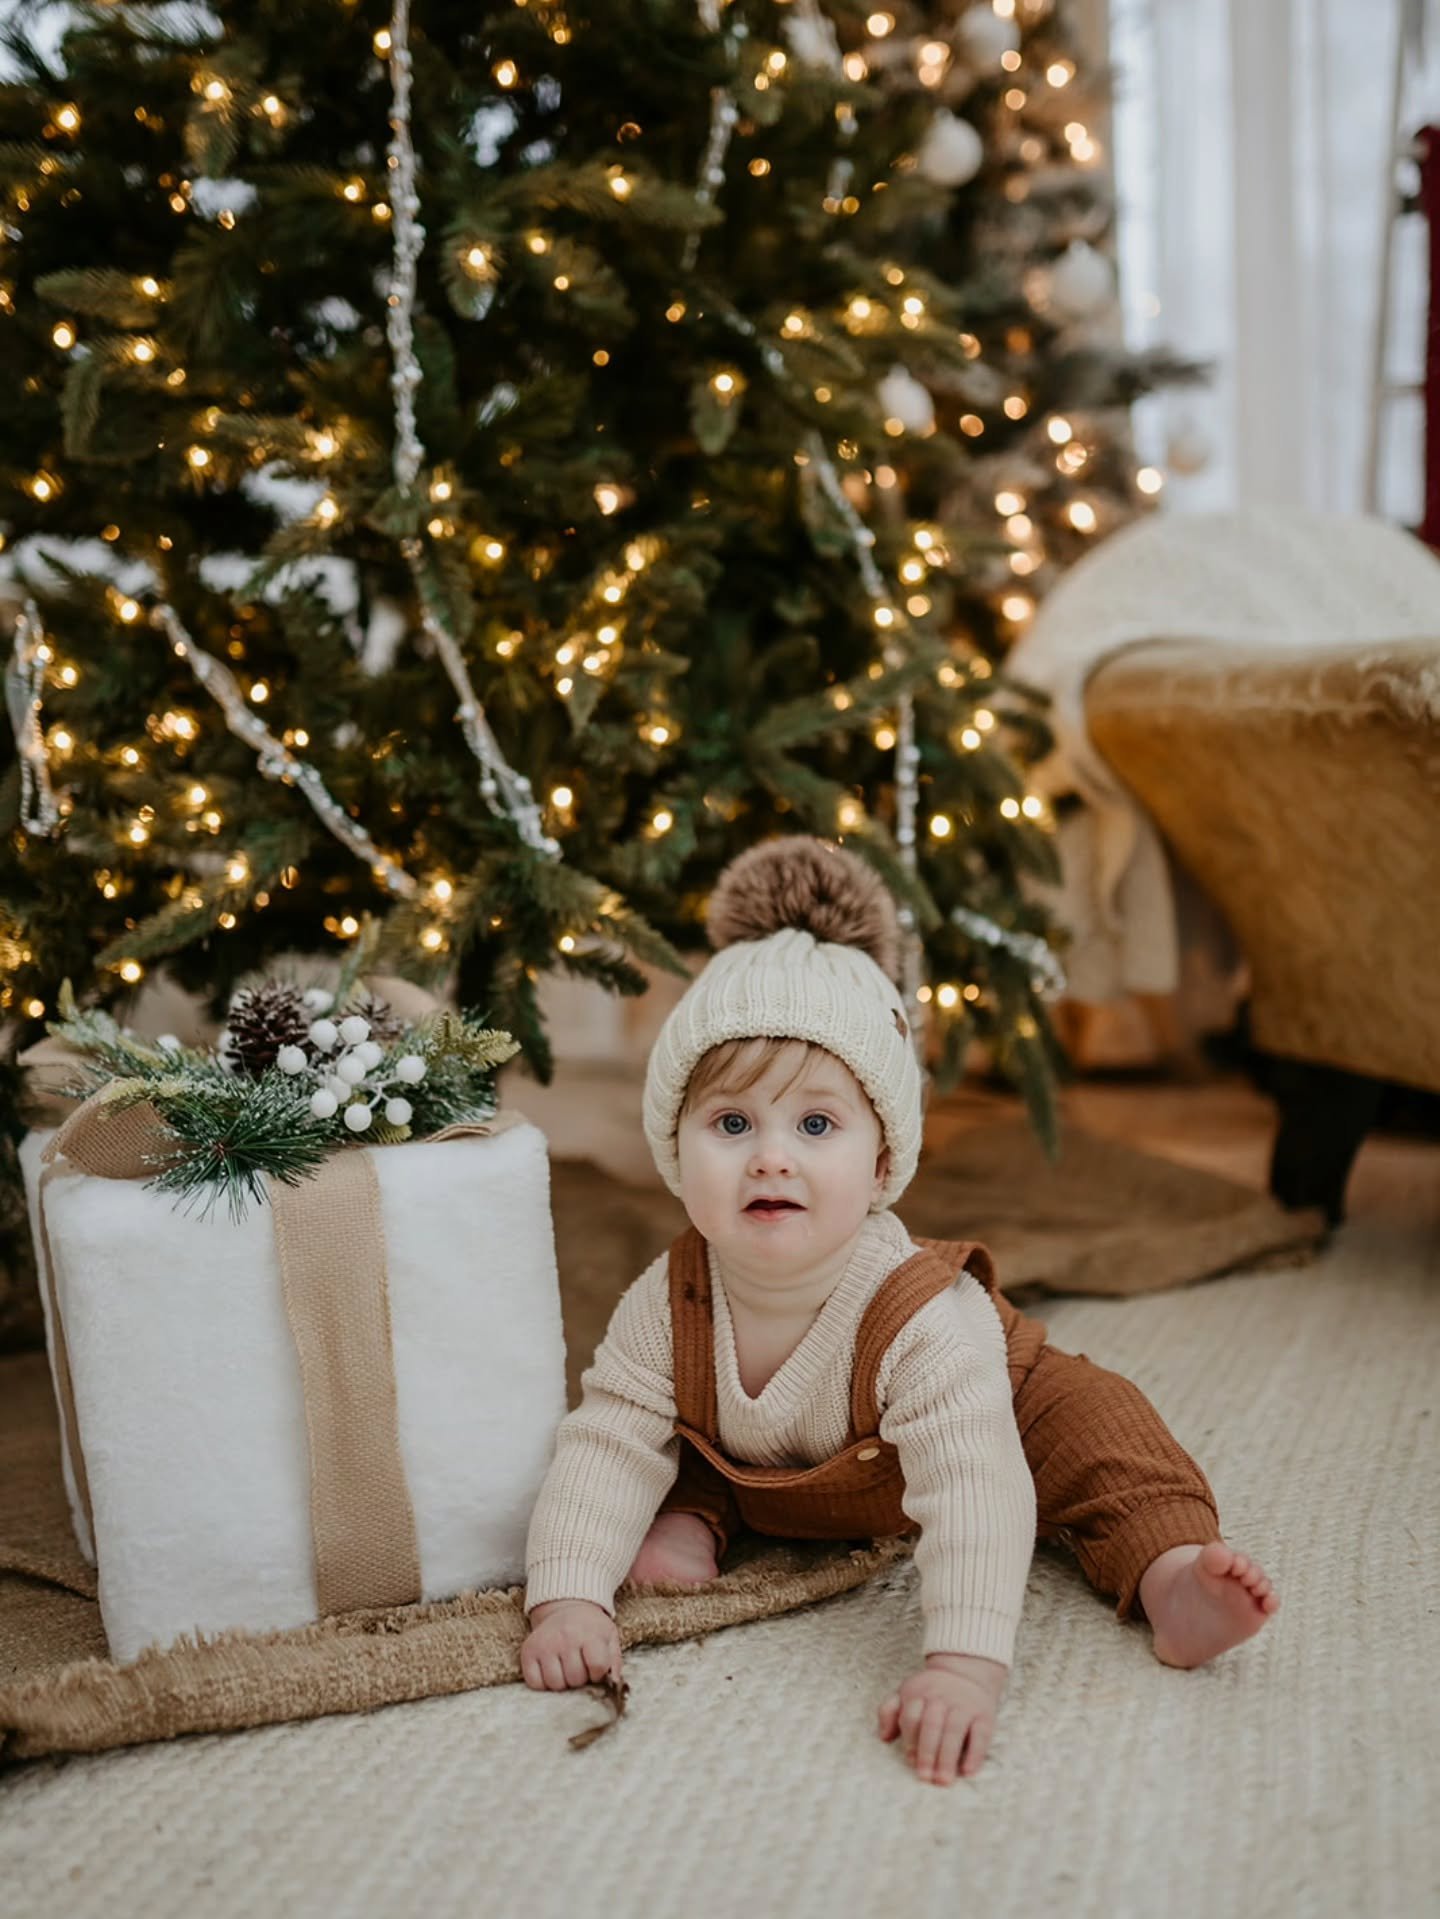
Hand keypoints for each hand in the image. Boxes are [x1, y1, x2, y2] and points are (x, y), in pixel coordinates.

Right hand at [521, 1599, 621, 1691]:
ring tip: (566, 1668)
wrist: (565, 1607)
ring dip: (563, 1683)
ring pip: (555, 1684)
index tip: (595, 1667)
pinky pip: (535, 1683)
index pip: (597, 1666)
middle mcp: (565, 1637)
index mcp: (590, 1632)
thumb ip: (614, 1660)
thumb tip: (614, 1683)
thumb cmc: (590, 1627)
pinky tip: (551, 1670)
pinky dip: (543, 1683)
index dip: (598, 1673)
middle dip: (580, 1678)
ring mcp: (544, 1644)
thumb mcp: (609, 1636)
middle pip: (575, 1679)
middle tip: (579, 1665)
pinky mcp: (528, 1651)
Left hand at [877, 1652, 1006, 1784]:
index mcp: (919, 1693)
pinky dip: (975, 1753)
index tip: (910, 1762)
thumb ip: (890, 1712)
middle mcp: (942, 1698)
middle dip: (927, 1752)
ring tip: (943, 1780)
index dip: (911, 1740)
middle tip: (925, 1778)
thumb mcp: (906, 1693)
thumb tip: (884, 1737)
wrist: (965, 1672)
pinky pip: (981, 1734)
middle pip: (932, 1725)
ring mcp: (964, 1706)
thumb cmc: (930, 1692)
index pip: (912, 1717)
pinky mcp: (984, 1715)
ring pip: (955, 1731)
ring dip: (948, 1757)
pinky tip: (967, 1771)